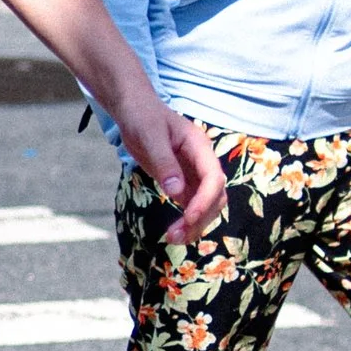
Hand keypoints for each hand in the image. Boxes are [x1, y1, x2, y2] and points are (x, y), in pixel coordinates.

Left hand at [116, 84, 224, 241]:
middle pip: (215, 196)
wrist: (135, 111)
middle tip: (176, 235)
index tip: (188, 217)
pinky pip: (192, 206)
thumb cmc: (143, 116)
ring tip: (173, 238)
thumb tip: (175, 192)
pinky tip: (173, 233)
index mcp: (199, 147)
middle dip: (200, 218)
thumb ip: (164, 163)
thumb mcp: (150, 136)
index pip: (213, 178)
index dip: (204, 201)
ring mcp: (194, 174)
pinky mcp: (182, 182)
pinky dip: (186, 221)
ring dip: (195, 224)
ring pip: (206, 205)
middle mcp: (202, 162)